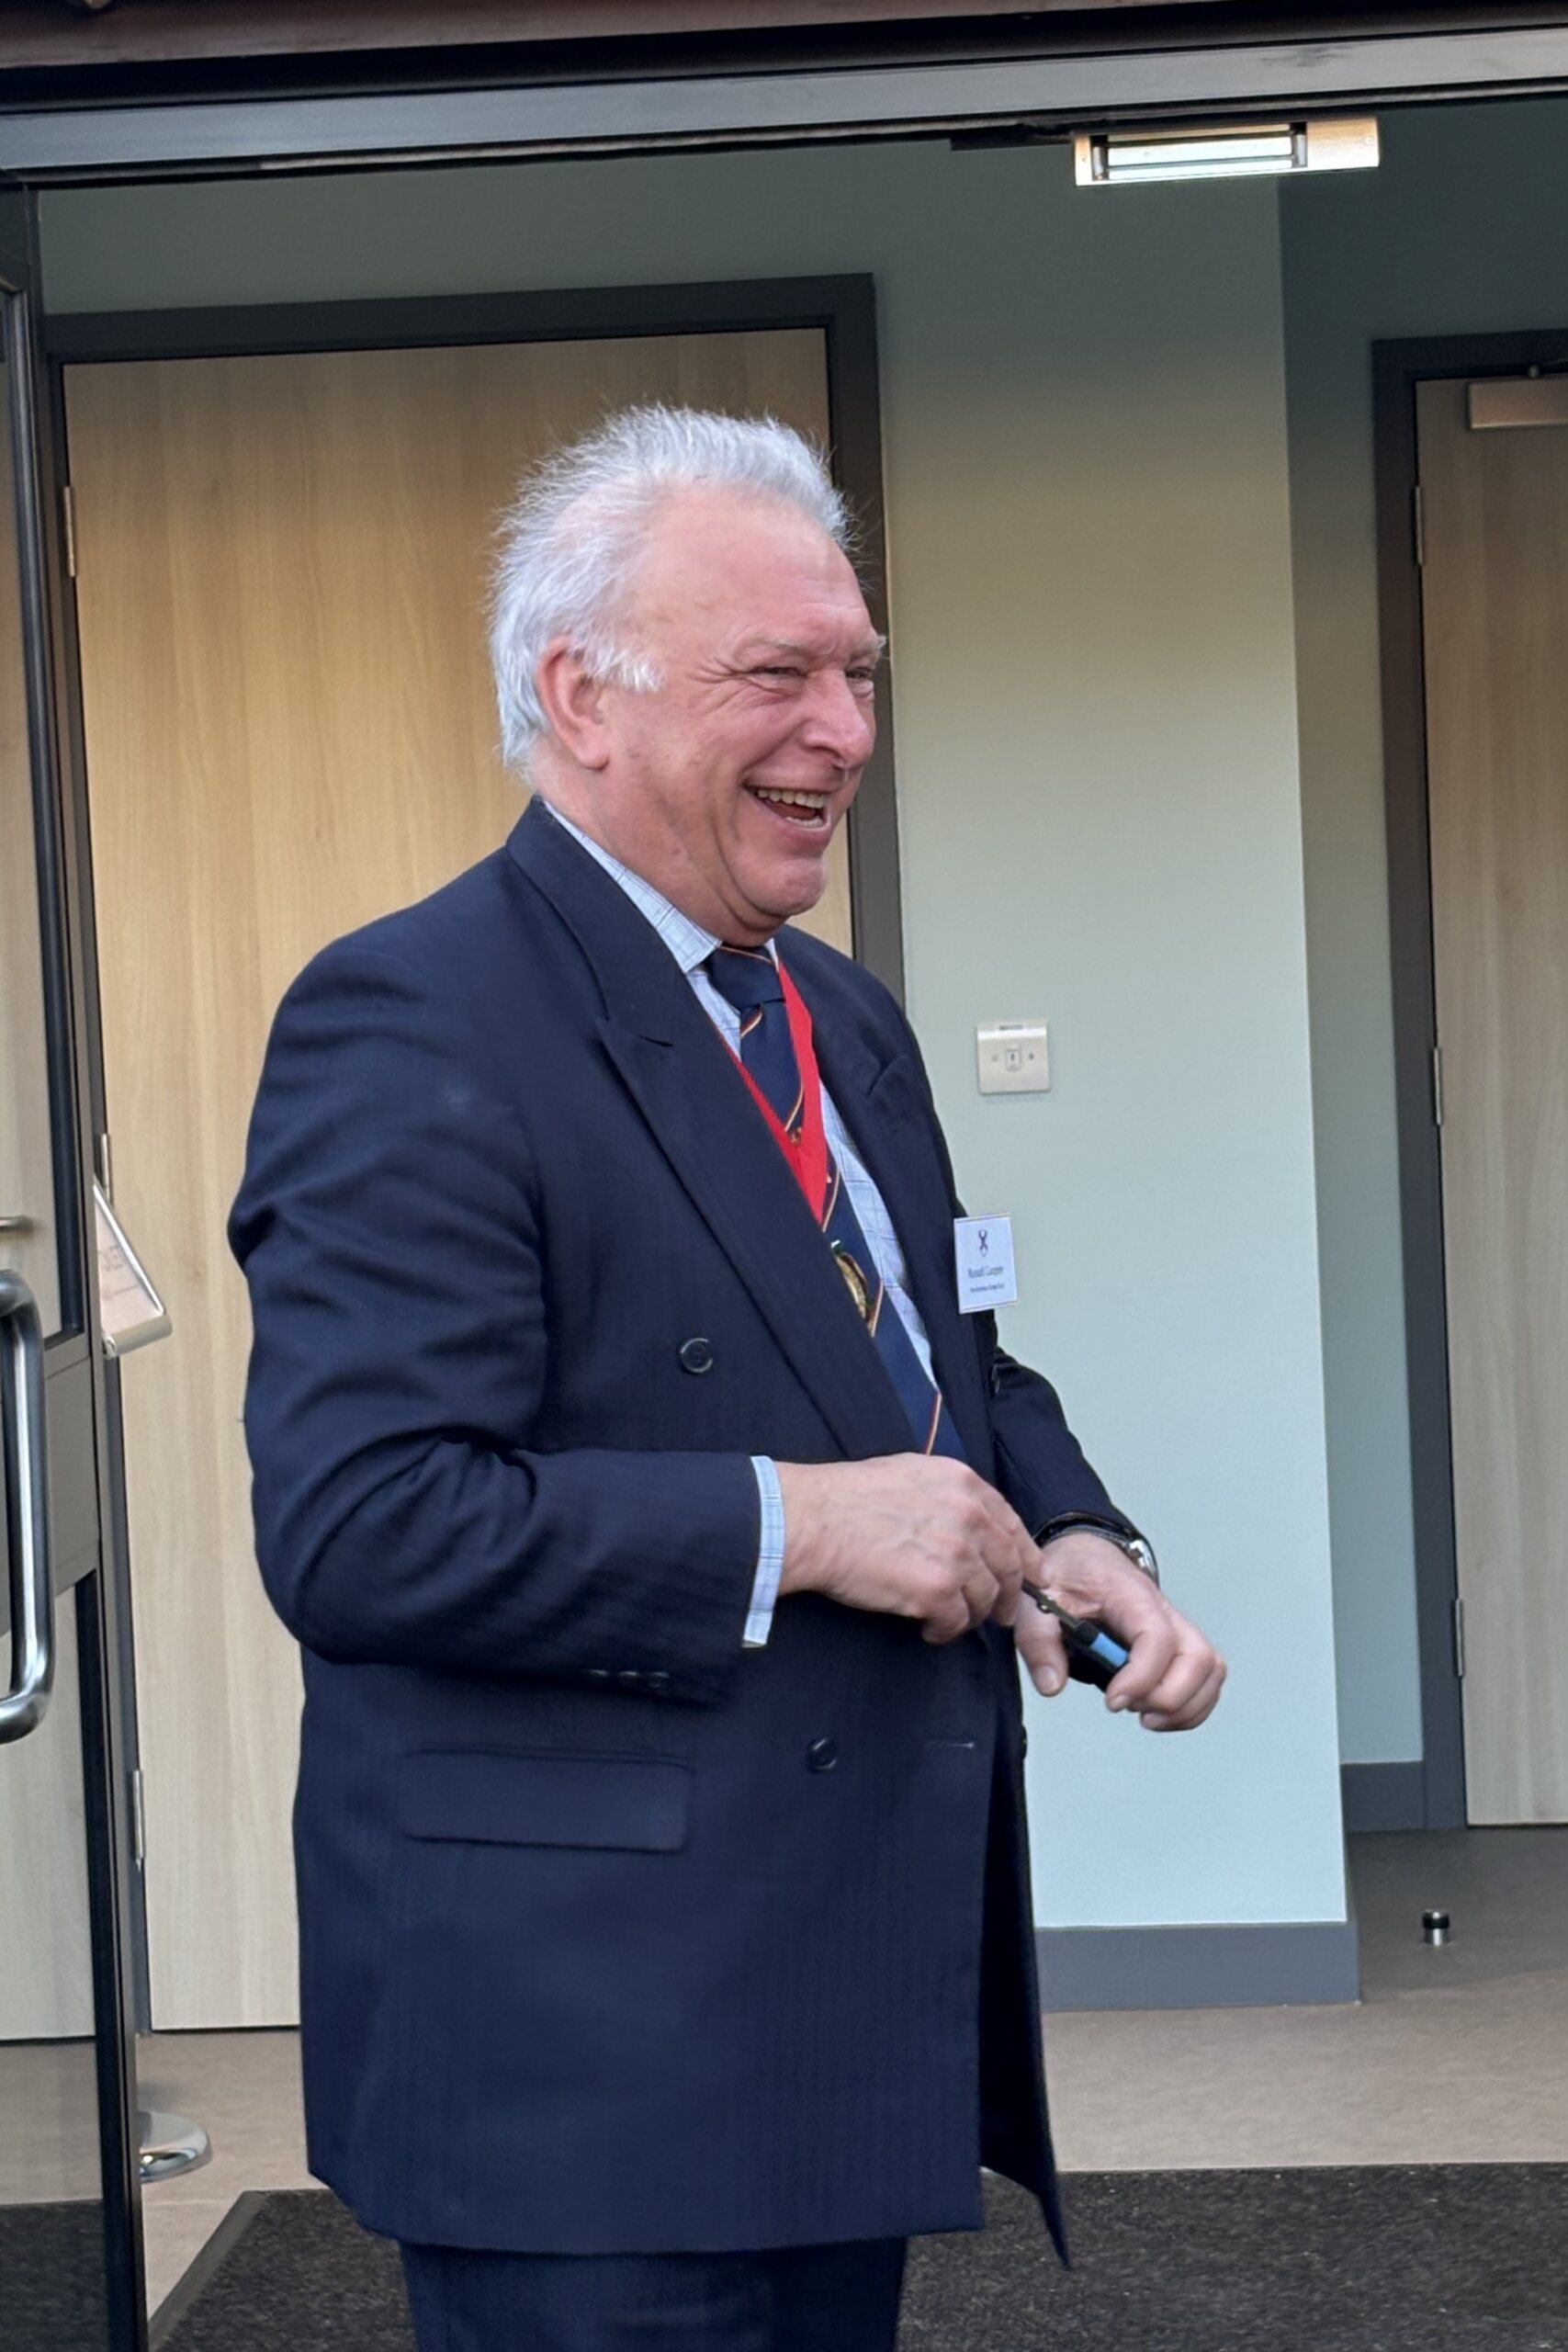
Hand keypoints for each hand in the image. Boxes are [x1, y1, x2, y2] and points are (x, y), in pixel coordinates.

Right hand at [775, 1455, 1037, 1642]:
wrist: (812, 1521)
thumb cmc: (846, 1499)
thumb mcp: (909, 1474)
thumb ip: (948, 1495)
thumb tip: (967, 1520)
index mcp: (963, 1484)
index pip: (1012, 1526)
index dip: (1026, 1557)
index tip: (1033, 1577)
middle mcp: (969, 1516)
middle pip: (1009, 1567)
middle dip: (1008, 1596)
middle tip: (1000, 1613)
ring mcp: (956, 1554)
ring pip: (986, 1599)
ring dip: (970, 1615)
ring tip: (947, 1618)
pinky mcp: (937, 1590)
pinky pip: (957, 1622)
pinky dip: (945, 1631)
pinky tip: (928, 1628)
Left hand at [1015, 1531, 1225, 1730]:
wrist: (1086, 1557)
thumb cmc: (1068, 1576)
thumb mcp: (1038, 1601)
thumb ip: (1038, 1641)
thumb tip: (1052, 1685)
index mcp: (1129, 1594)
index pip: (1157, 1636)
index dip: (1142, 1676)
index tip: (1113, 1700)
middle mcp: (1164, 1609)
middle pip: (1198, 1657)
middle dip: (1169, 1698)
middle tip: (1129, 1707)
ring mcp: (1178, 1626)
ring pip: (1211, 1669)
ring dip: (1186, 1705)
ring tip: (1145, 1716)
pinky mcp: (1181, 1644)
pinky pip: (1209, 1677)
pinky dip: (1192, 1706)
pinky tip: (1157, 1714)